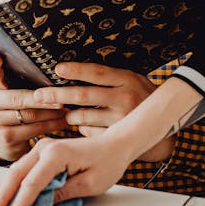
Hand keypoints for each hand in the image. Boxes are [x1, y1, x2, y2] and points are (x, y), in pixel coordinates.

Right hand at [0, 52, 67, 161]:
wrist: (3, 140)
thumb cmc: (15, 108)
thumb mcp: (12, 91)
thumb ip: (20, 78)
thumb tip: (53, 63)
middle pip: (18, 98)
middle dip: (43, 99)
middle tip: (64, 98)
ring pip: (29, 115)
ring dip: (52, 113)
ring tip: (68, 110)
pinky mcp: (5, 137)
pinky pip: (33, 130)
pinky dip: (52, 125)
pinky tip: (64, 121)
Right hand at [0, 134, 133, 205]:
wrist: (114, 145)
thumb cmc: (107, 162)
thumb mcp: (90, 184)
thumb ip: (63, 194)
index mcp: (57, 154)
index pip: (32, 183)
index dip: (19, 204)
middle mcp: (44, 148)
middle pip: (15, 175)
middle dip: (1, 198)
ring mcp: (40, 149)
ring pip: (13, 172)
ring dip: (1, 192)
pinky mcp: (40, 154)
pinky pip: (20, 171)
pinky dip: (9, 186)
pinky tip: (1, 199)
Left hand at [33, 63, 172, 161]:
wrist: (165, 126)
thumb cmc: (143, 98)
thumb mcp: (133, 80)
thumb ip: (110, 78)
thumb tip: (73, 70)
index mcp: (127, 79)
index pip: (97, 73)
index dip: (76, 70)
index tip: (56, 69)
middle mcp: (124, 98)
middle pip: (83, 95)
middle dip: (57, 95)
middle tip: (39, 95)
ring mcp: (121, 119)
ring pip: (82, 117)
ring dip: (69, 116)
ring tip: (67, 114)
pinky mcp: (116, 137)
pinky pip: (89, 132)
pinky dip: (82, 129)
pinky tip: (83, 126)